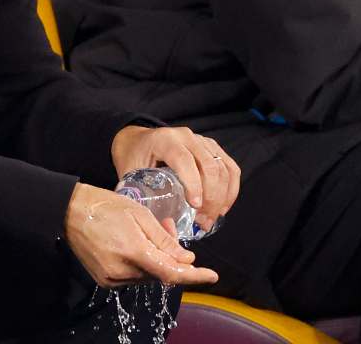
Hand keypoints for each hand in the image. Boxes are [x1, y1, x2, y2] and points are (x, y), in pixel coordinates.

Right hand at [64, 183, 219, 286]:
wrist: (68, 211)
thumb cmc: (104, 205)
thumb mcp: (138, 214)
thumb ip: (163, 239)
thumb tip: (186, 259)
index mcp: (133, 251)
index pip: (171, 272)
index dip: (194, 276)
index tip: (212, 275)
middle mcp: (122, 271)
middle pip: (160, 273)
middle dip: (171, 255)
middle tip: (169, 228)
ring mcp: (111, 278)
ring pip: (147, 275)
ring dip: (156, 258)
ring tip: (149, 232)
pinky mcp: (104, 279)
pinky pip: (132, 276)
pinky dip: (141, 263)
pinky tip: (137, 244)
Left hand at [111, 126, 240, 234]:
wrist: (136, 140)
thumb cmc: (132, 157)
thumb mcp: (130, 173)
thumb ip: (140, 195)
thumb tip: (153, 225)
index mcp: (164, 140)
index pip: (184, 160)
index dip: (194, 184)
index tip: (195, 207)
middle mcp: (186, 136)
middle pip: (210, 166)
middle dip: (211, 198)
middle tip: (203, 221)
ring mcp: (201, 140)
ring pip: (224, 168)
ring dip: (222, 197)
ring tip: (211, 218)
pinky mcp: (212, 147)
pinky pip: (230, 168)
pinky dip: (230, 189)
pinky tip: (222, 207)